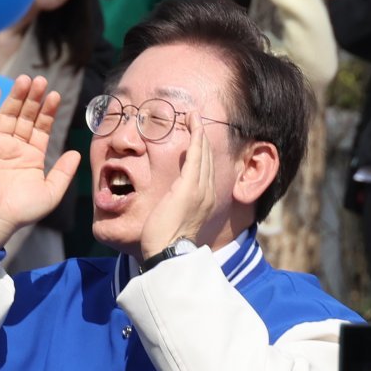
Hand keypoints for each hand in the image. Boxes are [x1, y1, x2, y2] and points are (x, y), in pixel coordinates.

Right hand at [0, 74, 80, 249]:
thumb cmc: (22, 210)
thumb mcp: (51, 192)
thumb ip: (64, 172)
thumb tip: (76, 152)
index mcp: (32, 155)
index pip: (42, 126)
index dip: (48, 111)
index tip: (55, 95)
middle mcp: (15, 147)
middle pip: (26, 116)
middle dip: (34, 98)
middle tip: (41, 80)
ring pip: (8, 115)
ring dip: (15, 97)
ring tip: (25, 80)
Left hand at [139, 115, 217, 260]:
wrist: (167, 253)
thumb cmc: (164, 243)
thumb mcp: (172, 221)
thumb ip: (173, 208)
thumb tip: (165, 205)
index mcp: (203, 201)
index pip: (203, 171)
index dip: (201, 152)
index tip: (196, 138)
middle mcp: (207, 193)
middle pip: (207, 159)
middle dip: (202, 138)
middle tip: (196, 120)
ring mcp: (200, 189)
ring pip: (203, 154)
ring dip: (199, 133)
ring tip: (194, 117)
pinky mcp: (189, 186)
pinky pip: (196, 155)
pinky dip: (196, 137)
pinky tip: (194, 124)